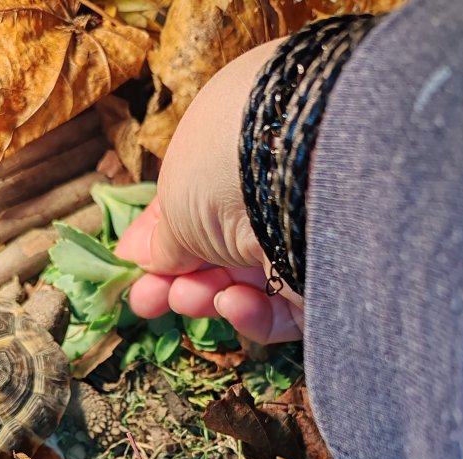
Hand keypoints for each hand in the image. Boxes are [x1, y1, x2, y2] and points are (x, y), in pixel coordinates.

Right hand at [115, 40, 303, 344]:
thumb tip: (142, 257)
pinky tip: (231, 303)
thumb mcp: (175, 198)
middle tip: (145, 303)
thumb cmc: (227, 165)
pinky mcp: (331, 280)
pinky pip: (284, 308)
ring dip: (206, 294)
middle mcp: (280, 184)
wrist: (308, 175)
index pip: (198, 199)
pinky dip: (251, 313)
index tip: (131, 265)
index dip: (162, 235)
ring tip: (186, 299)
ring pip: (248, 282)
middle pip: (220, 246)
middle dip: (178, 277)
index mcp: (244, 142)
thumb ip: (162, 236)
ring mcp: (308, 233)